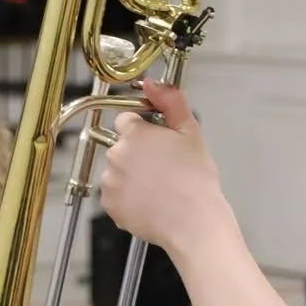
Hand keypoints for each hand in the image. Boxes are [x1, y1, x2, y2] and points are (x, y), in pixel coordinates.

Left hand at [100, 80, 227, 253]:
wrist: (194, 221)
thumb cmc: (195, 181)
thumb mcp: (190, 132)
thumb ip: (170, 101)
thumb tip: (152, 84)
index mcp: (134, 134)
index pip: (126, 120)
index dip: (143, 129)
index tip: (155, 141)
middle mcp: (116, 155)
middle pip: (121, 146)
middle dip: (137, 153)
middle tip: (162, 167)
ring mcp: (110, 181)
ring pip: (116, 171)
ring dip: (130, 175)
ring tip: (157, 186)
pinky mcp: (110, 204)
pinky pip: (114, 195)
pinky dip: (127, 198)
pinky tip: (149, 200)